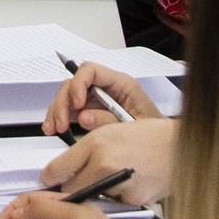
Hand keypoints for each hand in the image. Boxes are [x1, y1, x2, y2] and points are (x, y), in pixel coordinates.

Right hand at [44, 63, 167, 135]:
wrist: (164, 148)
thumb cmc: (156, 135)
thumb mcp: (136, 127)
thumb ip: (109, 120)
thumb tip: (84, 116)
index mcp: (121, 84)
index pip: (91, 70)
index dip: (79, 84)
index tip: (77, 104)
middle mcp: (106, 88)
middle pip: (74, 83)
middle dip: (63, 102)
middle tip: (61, 123)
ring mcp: (96, 99)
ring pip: (67, 96)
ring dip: (57, 111)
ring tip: (55, 129)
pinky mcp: (90, 111)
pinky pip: (69, 109)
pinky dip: (58, 118)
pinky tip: (54, 128)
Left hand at [46, 113, 177, 210]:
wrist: (180, 147)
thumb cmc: (148, 137)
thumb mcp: (109, 132)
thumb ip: (82, 152)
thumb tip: (56, 172)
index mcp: (96, 145)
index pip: (58, 170)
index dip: (52, 177)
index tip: (50, 180)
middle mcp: (105, 165)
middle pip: (71, 189)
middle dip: (72, 187)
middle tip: (82, 180)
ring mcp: (119, 185)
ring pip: (93, 197)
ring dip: (97, 191)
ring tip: (116, 175)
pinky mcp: (132, 200)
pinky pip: (115, 202)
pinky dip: (118, 196)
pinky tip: (130, 182)